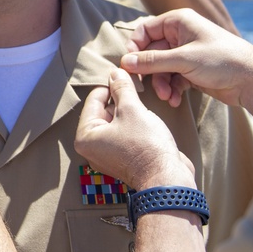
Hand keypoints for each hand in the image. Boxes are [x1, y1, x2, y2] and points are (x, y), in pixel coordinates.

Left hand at [75, 69, 194, 190]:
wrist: (167, 179)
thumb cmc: (146, 146)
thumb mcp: (132, 109)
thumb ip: (122, 88)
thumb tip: (115, 73)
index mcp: (85, 137)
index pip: (94, 99)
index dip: (112, 86)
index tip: (127, 79)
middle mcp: (92, 148)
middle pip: (104, 111)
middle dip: (121, 100)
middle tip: (137, 94)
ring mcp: (108, 155)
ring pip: (116, 122)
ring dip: (129, 112)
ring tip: (143, 112)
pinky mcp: (124, 159)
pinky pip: (125, 135)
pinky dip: (134, 126)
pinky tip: (147, 124)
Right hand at [121, 8, 252, 107]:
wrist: (252, 80)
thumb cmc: (222, 60)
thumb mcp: (183, 59)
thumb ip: (152, 61)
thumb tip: (125, 62)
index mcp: (178, 22)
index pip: (145, 30)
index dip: (135, 46)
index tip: (129, 64)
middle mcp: (181, 35)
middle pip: (151, 51)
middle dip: (150, 71)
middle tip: (145, 86)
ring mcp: (186, 53)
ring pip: (161, 68)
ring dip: (161, 83)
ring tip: (166, 96)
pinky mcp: (191, 70)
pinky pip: (172, 78)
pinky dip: (171, 89)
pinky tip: (175, 100)